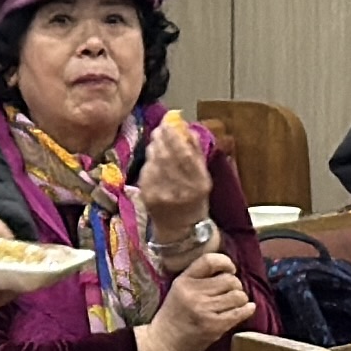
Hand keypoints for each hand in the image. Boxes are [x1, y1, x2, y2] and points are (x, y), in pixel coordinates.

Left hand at [134, 109, 211, 231]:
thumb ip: (195, 151)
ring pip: (155, 161)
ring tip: (157, 140)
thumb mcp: (203, 176)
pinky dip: (149, 161)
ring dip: (154, 147)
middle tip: (161, 128)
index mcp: (199, 183)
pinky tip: (153, 159)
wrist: (181, 227)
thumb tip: (185, 126)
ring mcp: (162, 193)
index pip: (184, 154)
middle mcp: (181, 189)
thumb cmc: (195, 198)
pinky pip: (146, 171)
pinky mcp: (148, 196)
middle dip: (162, 138)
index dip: (175, 136)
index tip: (170, 124)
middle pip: (167, 155)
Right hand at [137, 247, 256, 350]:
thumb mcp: (179, 290)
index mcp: (184, 281)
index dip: (225, 262)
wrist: (165, 344)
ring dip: (241, 299)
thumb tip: (228, 270)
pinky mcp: (214, 326)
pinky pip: (239, 312)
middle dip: (236, 285)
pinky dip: (247, 310)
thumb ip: (198, 278)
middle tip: (231, 292)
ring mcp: (205, 310)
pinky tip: (248, 309)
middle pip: (229, 279)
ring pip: (238, 295)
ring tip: (235, 303)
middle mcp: (194, 293)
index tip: (230, 269)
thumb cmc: (174, 316)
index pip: (209, 260)